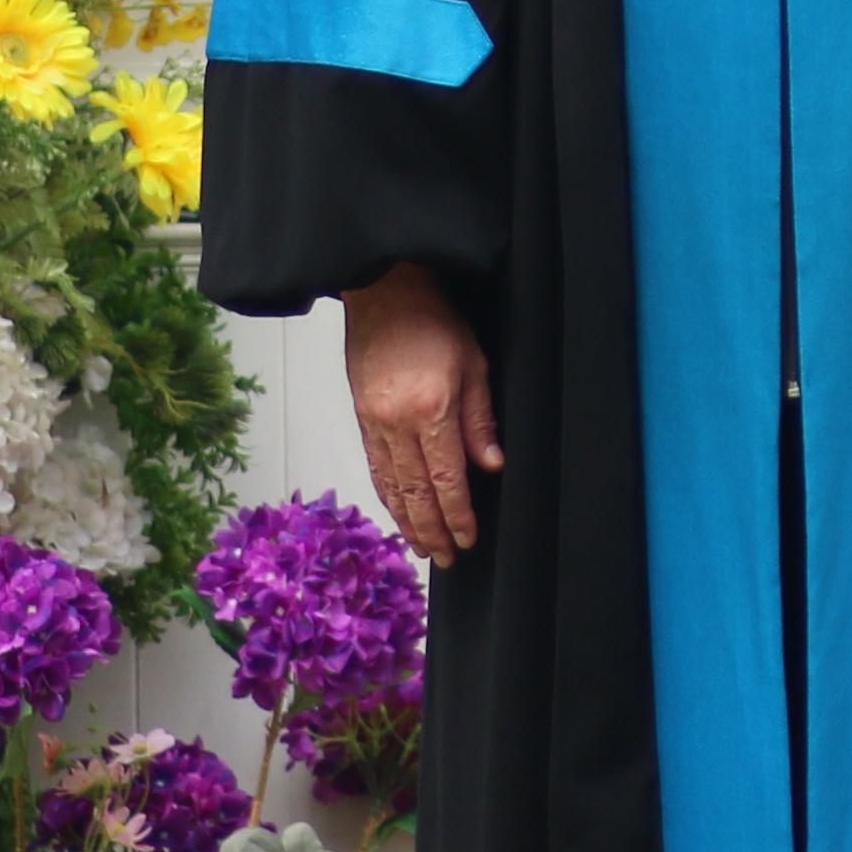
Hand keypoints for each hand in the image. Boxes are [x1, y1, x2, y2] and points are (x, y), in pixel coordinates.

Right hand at [344, 262, 500, 562]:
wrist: (383, 293)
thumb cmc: (433, 320)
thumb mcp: (474, 363)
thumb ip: (481, 418)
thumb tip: (490, 465)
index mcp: (431, 409)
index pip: (446, 478)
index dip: (457, 515)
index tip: (467, 539)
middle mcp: (397, 423)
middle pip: (415, 492)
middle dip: (432, 530)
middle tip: (445, 558)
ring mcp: (374, 423)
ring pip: (390, 485)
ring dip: (406, 521)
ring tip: (421, 547)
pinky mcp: (361, 418)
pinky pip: (374, 467)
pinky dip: (387, 496)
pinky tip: (397, 512)